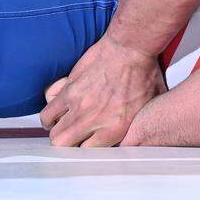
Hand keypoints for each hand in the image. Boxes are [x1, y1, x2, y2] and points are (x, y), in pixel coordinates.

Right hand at [39, 36, 165, 146]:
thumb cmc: (145, 72)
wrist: (131, 47)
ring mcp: (77, 104)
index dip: (87, 148)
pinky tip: (58, 109)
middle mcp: (93, 119)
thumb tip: (141, 131)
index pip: (88, 152)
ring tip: (64, 125)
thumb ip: (141, 122)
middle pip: (65, 145)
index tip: (89, 143)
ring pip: (53, 130)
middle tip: (74, 137)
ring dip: (57, 129)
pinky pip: (48, 108)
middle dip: (68, 144)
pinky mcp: (68, 88)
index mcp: (115, 127)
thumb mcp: (151, 105)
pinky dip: (50, 111)